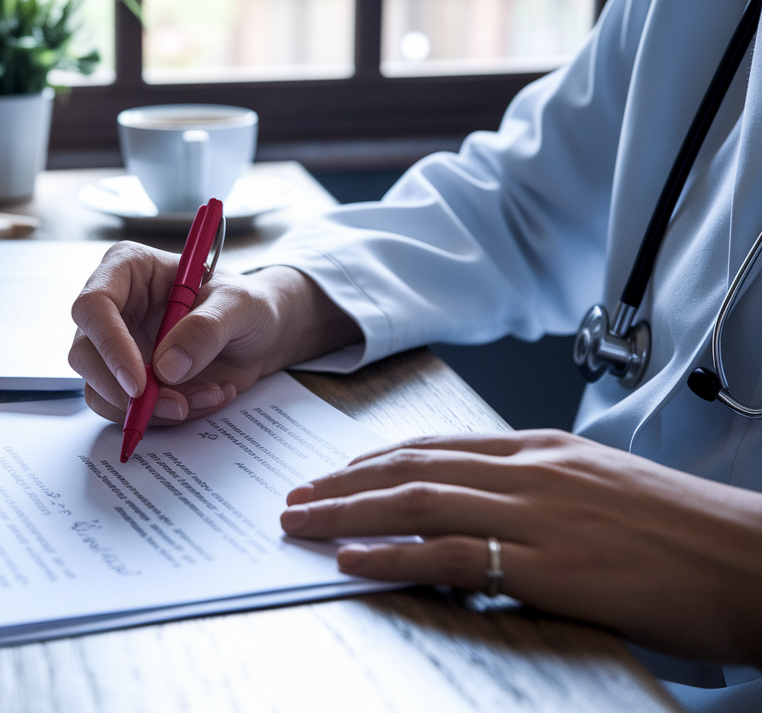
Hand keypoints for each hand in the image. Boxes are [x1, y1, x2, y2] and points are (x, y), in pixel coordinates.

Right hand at [68, 241, 358, 424]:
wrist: (260, 335)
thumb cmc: (247, 306)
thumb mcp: (240, 306)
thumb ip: (206, 329)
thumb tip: (166, 368)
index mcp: (128, 269)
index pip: (94, 306)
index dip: (110, 346)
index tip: (140, 383)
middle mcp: (113, 308)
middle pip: (84, 354)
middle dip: (127, 391)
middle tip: (176, 406)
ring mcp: (116, 347)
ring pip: (102, 390)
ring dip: (153, 409)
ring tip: (208, 395)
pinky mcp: (127, 380)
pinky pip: (126, 410)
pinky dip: (164, 417)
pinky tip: (204, 398)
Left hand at [279, 430, 761, 665]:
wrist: (755, 560)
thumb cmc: (686, 535)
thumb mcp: (603, 492)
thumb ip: (540, 496)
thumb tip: (486, 519)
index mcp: (543, 450)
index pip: (436, 445)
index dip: (373, 459)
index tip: (333, 472)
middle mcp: (531, 470)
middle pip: (411, 467)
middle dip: (342, 483)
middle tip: (294, 497)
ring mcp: (538, 512)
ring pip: (416, 501)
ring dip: (346, 513)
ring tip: (300, 523)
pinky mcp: (549, 563)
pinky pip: (451, 553)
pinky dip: (393, 554)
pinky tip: (352, 560)